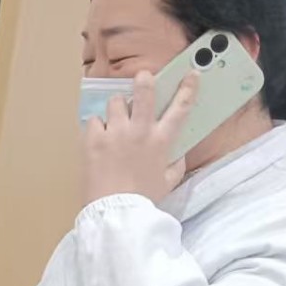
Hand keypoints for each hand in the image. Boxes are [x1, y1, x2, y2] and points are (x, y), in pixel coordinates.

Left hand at [82, 71, 197, 205]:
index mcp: (161, 141)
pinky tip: (98, 136)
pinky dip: (96, 126)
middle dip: (145, 80)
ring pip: (115, 102)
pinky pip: (93, 120)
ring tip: (116, 119)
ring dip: (117, 107)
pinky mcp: (93, 140)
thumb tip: (179, 151)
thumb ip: (176, 164)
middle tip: (143, 77)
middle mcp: (139, 131)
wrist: (114, 212)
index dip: (188, 87)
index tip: (192, 74)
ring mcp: (114, 133)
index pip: (180, 107)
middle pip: (144, 92)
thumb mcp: (168, 182)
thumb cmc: (143, 199)